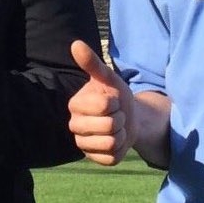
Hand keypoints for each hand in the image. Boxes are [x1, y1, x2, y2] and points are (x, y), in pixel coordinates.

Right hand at [68, 40, 134, 164]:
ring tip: (116, 127)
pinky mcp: (95, 159)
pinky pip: (112, 157)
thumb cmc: (115, 94)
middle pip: (108, 126)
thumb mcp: (108, 77)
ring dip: (121, 133)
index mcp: (74, 105)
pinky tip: (116, 140)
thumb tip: (76, 43)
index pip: (103, 106)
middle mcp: (74, 126)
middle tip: (116, 114)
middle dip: (119, 118)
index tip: (112, 100)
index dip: (115, 102)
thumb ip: (92, 63)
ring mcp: (83, 144)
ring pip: (111, 142)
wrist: (128, 116)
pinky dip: (120, 148)